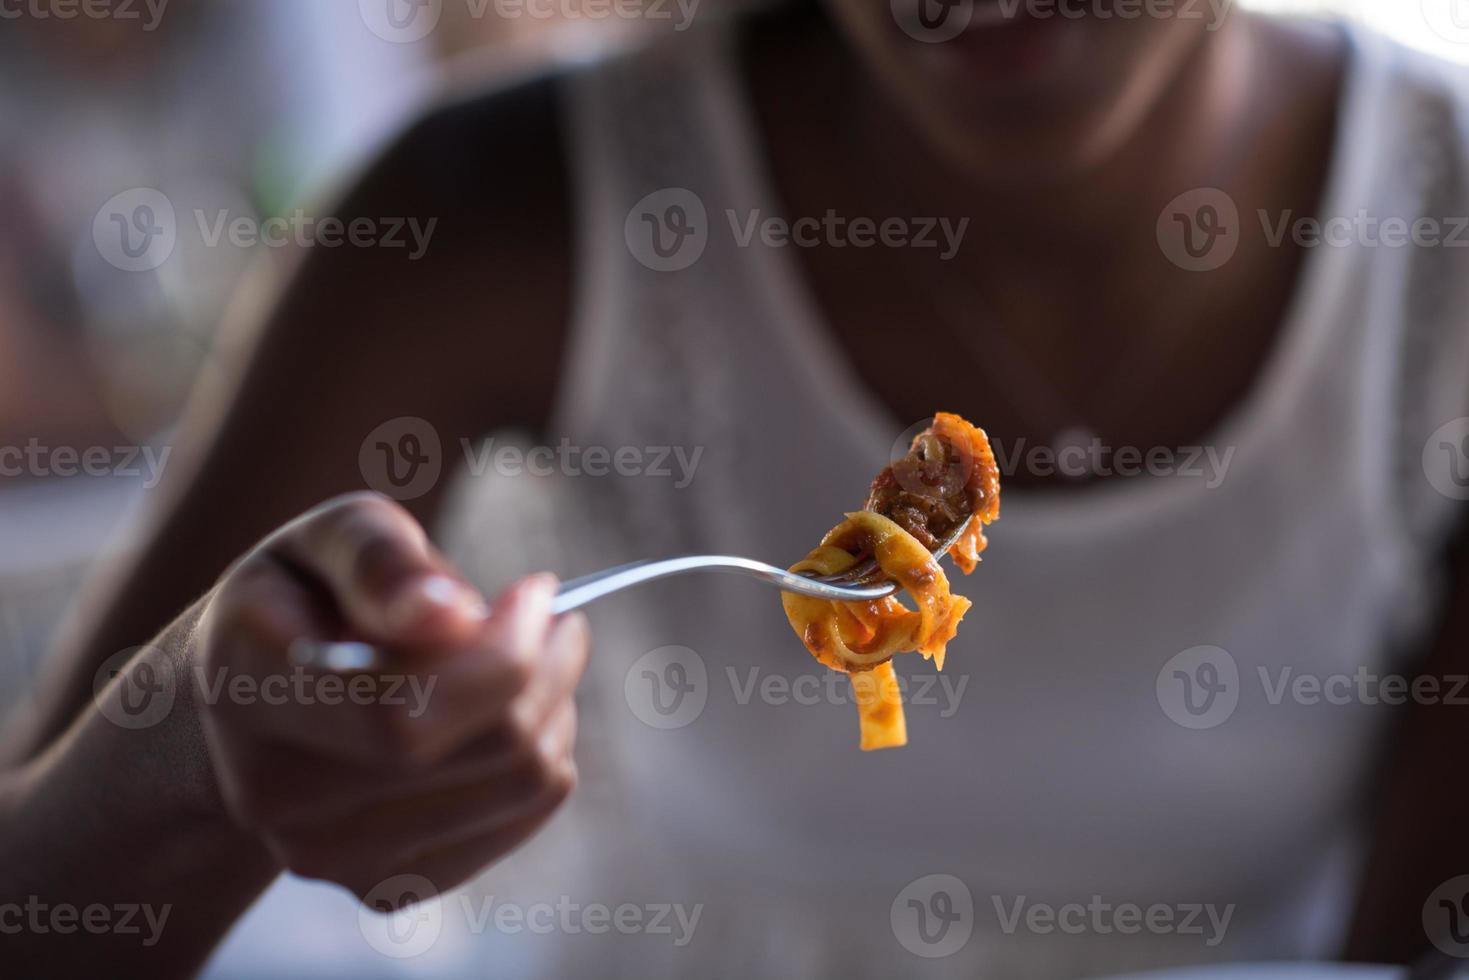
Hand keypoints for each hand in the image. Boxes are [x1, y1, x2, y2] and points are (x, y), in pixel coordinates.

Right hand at [193, 492, 587, 901]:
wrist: (257, 693)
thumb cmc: (308, 595)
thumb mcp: (332, 536)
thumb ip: (382, 561)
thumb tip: (448, 615)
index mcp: (248, 688)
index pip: (403, 714)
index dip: (500, 656)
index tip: (533, 593)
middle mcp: (273, 793)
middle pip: (486, 747)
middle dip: (546, 667)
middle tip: (551, 617)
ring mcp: (325, 855)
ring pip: (520, 784)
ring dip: (554, 707)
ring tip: (533, 656)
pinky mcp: (380, 886)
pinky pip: (521, 820)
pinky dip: (544, 756)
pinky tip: (512, 712)